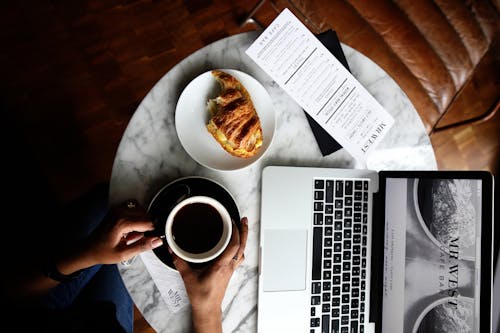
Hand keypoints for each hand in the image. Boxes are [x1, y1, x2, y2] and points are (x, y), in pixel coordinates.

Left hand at [80, 199, 162, 265]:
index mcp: (122, 223)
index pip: (147, 223)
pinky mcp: (116, 209)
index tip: (151, 239)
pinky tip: (131, 225)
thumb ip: (142, 246)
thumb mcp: (124, 254)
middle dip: (146, 226)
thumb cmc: (103, 253)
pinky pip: (133, 206)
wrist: (88, 250)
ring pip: (140, 209)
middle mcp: (119, 213)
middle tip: (137, 238)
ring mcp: (117, 209)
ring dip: (141, 220)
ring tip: (132, 232)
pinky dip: (136, 214)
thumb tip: (157, 241)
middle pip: (145, 215)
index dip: (152, 232)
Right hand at [171, 217, 248, 332]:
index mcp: (221, 265)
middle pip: (242, 246)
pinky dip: (239, 248)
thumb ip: (179, 261)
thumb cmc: (201, 295)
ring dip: (243, 239)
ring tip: (242, 228)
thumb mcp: (187, 277)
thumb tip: (172, 250)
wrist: (208, 308)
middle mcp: (229, 266)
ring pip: (242, 251)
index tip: (231, 221)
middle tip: (243, 219)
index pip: (234, 245)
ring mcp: (231, 269)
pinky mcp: (229, 272)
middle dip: (244, 231)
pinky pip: (238, 258)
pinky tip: (236, 245)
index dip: (235, 232)